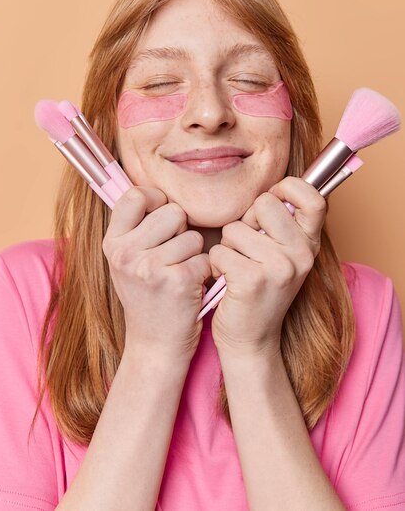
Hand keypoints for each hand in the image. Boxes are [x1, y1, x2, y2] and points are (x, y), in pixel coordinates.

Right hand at [102, 186, 211, 361]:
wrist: (154, 345)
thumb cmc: (146, 296)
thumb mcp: (126, 261)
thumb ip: (134, 227)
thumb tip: (153, 188)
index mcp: (112, 243)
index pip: (136, 195)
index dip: (156, 200)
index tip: (162, 216)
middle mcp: (126, 254)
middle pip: (173, 211)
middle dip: (181, 229)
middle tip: (173, 254)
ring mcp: (149, 268)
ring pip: (193, 235)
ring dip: (194, 253)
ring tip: (180, 272)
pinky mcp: (177, 282)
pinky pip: (204, 258)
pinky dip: (203, 272)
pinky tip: (190, 286)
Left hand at [208, 177, 326, 357]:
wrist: (250, 340)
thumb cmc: (258, 290)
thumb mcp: (282, 256)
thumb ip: (282, 224)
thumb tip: (274, 187)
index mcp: (310, 244)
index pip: (313, 197)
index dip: (289, 189)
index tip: (274, 200)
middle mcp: (301, 254)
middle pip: (264, 203)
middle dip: (246, 222)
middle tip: (248, 250)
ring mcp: (279, 267)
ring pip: (234, 229)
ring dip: (227, 247)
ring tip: (237, 269)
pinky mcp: (252, 280)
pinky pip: (219, 251)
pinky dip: (215, 265)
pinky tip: (226, 282)